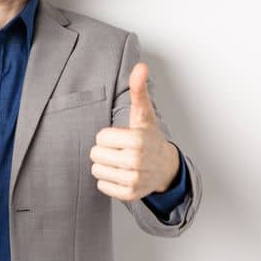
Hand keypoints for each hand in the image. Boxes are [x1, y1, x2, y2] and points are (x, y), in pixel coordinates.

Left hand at [89, 62, 180, 201]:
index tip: (123, 137)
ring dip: (105, 165)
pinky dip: (108, 180)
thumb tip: (140, 66)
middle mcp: (137, 162)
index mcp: (137, 140)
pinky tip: (122, 174)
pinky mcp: (130, 195)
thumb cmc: (149, 137)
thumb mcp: (143, 114)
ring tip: (122, 162)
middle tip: (122, 150)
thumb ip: (139, 90)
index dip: (108, 136)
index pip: (100, 138)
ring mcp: (134, 180)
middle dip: (105, 150)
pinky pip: (101, 185)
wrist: (165, 167)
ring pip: (96, 170)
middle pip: (95, 154)